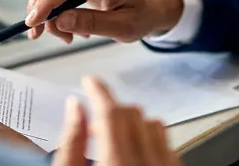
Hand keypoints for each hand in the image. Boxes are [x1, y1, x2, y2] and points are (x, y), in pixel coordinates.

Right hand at [25, 0, 183, 42]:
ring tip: (65, 37)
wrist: (154, 3)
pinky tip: (69, 27)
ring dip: (47, 11)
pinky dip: (55, 8)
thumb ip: (92, 23)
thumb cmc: (143, 14)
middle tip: (39, 35)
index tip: (33, 24)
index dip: (45, 2)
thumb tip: (60, 20)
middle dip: (38, 6)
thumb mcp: (123, 27)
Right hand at [55, 77, 179, 165]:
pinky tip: (134, 150)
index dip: (98, 91)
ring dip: (132, 123)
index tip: (89, 81)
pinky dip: (149, 137)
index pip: (111, 112)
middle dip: (111, 110)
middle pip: (133, 114)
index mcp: (118, 164)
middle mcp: (147, 164)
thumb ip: (71, 145)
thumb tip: (74, 108)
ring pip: (153, 124)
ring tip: (111, 138)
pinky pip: (167, 142)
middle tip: (92, 121)